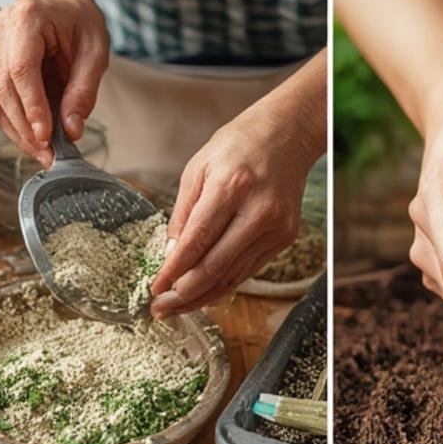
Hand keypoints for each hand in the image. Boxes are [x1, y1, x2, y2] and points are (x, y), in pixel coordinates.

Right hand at [0, 0, 109, 167]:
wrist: (60, 5)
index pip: (20, 69)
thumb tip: (71, 131)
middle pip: (1, 88)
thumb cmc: (79, 24)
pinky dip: (9, 126)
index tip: (46, 137)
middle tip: (49, 156)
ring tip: (43, 153)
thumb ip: (84, 91)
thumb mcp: (95, 52)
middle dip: (24, 128)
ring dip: (15, 133)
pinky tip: (31, 139)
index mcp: (26, 17)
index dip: (32, 107)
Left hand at [149, 97, 317, 315]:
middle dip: (184, 293)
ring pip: (232, 276)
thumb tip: (170, 256)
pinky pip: (247, 270)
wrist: (287, 135)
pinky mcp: (284, 238)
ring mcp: (275, 228)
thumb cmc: (238, 147)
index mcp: (231, 186)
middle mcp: (258, 211)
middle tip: (161, 308)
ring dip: (202, 296)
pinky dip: (224, 285)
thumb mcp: (199, 168)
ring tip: (177, 307)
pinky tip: (203, 294)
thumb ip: (183, 214)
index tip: (155, 288)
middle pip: (215, 267)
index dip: (173, 271)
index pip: (197, 241)